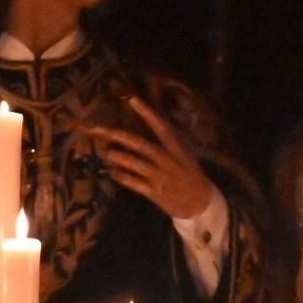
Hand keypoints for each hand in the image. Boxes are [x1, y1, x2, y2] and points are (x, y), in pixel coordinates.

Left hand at [89, 97, 215, 219]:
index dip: (147, 112)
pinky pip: (132, 182)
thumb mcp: (186, 156)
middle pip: (141, 144)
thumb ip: (170, 144)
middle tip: (100, 129)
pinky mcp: (154, 192)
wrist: (201, 203)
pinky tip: (112, 172)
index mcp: (177, 149)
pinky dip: (121, 176)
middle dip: (119, 136)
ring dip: (117, 156)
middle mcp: (167, 160)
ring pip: (134, 163)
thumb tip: (154, 127)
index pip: (161, 126)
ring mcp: (159, 176)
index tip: (133, 99)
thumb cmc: (192, 177)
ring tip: (105, 151)